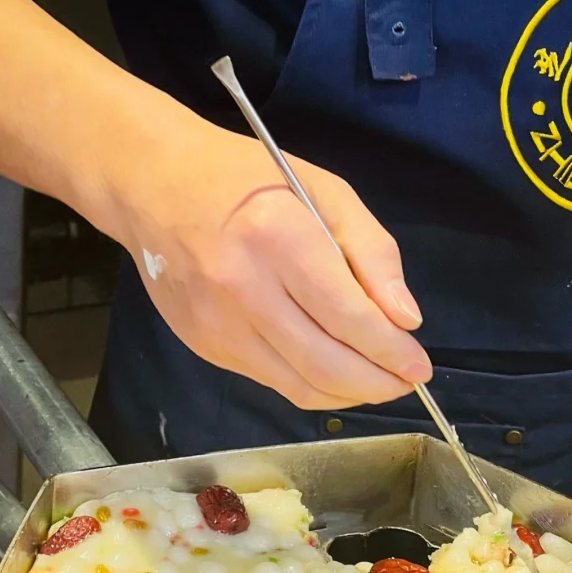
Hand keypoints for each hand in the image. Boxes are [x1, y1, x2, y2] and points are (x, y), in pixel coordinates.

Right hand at [105, 117, 430, 409]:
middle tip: (406, 383)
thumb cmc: (246, 178)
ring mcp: (220, 326)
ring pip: (300, 387)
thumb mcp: (323, 190)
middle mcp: (245, 290)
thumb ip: (372, 253)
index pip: (349, 317)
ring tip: (378, 383)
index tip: (420, 365)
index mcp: (279, 238)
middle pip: (327, 365)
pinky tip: (335, 373)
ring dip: (349, 394)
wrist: (152, 186)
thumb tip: (405, 320)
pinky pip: (274, 382)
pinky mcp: (206, 347)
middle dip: (378, 383)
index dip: (392, 351)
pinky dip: (313, 386)